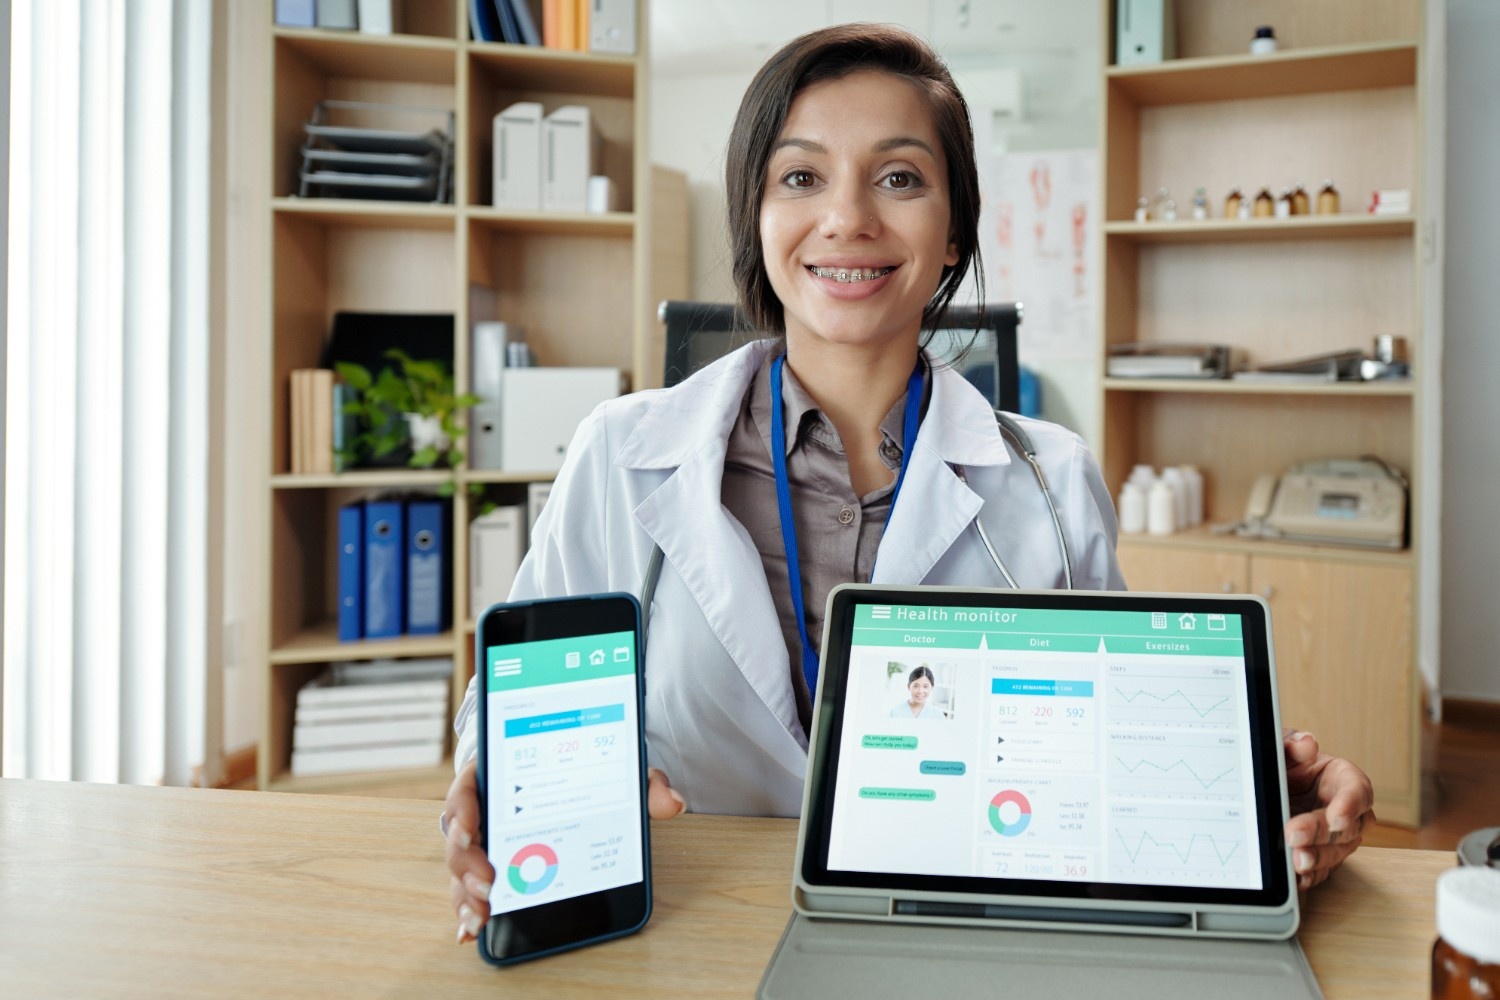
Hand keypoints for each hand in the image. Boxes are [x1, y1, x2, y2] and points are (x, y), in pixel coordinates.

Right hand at [443, 762, 684, 944]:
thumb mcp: (614, 767)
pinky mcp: (493, 865)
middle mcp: (486, 808)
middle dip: (467, 861)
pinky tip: (473, 930)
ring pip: (462, 867)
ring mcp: (486, 839)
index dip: (462, 807)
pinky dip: (470, 908)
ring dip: (466, 892)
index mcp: (502, 773)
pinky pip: (473, 887)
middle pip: (461, 835)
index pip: (468, 785)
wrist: (578, 777)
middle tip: (489, 882)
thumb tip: (673, 802)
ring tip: (482, 914)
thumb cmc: (585, 769)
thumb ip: (642, 781)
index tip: (470, 826)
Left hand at [1281, 729, 1373, 890]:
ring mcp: (1337, 837)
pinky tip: (1299, 877)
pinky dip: (1312, 876)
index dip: (1350, 805)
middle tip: (1294, 834)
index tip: (1335, 816)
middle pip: (1347, 827)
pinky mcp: (1323, 857)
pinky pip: (1324, 871)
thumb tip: (1306, 743)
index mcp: (1343, 778)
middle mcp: (1348, 810)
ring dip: (1318, 858)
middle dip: (1321, 833)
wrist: (1267, 789)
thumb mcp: (1281, 749)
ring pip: (1338, 852)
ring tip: (1296, 860)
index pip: (1357, 791)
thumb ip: (1292, 743)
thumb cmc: (1283, 765)